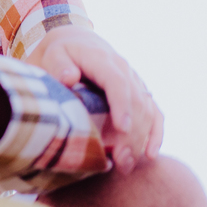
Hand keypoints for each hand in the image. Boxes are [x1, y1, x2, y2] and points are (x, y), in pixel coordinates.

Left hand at [27, 25, 162, 172]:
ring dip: (139, 139)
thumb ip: (58, 65)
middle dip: (131, 133)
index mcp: (101, 58)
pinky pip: (154, 113)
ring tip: (125, 165)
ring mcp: (134, 80)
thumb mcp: (51, 55)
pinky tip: (149, 154)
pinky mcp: (139, 92)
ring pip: (147, 110)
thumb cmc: (58, 54)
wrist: (74, 41)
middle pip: (135, 101)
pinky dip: (155, 133)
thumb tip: (69, 78)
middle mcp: (123, 68)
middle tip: (119, 161)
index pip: (116, 82)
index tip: (122, 128)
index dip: (122, 105)